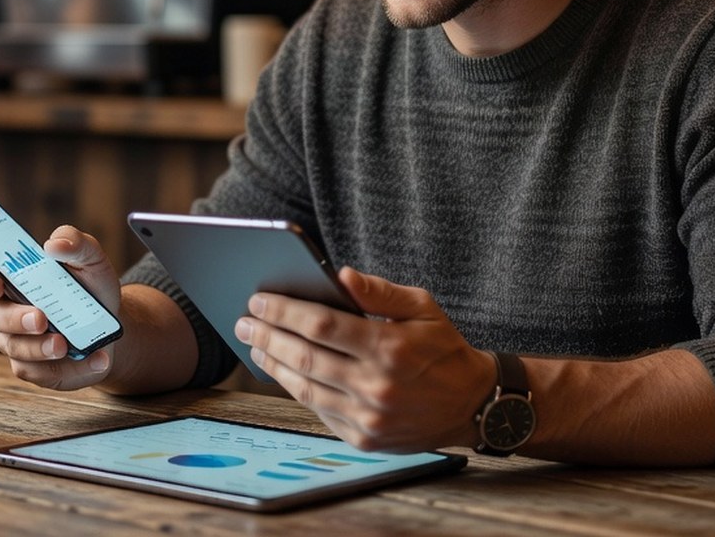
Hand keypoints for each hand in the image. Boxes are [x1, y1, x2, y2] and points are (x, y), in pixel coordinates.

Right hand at [0, 225, 120, 390]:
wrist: (111, 327)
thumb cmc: (91, 287)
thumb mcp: (91, 260)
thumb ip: (76, 243)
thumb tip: (55, 243)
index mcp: (11, 279)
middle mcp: (6, 311)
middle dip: (15, 319)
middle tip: (40, 318)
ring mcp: (17, 342)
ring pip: (15, 348)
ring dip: (39, 347)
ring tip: (65, 344)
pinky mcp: (34, 369)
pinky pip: (40, 372)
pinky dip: (72, 367)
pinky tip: (97, 358)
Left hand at [234, 267, 492, 451]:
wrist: (471, 404)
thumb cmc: (443, 348)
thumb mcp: (422, 307)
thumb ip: (379, 292)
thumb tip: (338, 275)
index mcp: (390, 347)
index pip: (322, 325)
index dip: (284, 311)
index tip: (259, 299)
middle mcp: (377, 385)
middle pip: (304, 357)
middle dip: (267, 336)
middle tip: (243, 321)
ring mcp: (368, 417)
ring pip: (304, 388)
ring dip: (273, 364)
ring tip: (255, 345)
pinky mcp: (364, 439)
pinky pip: (318, 411)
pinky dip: (294, 389)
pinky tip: (281, 370)